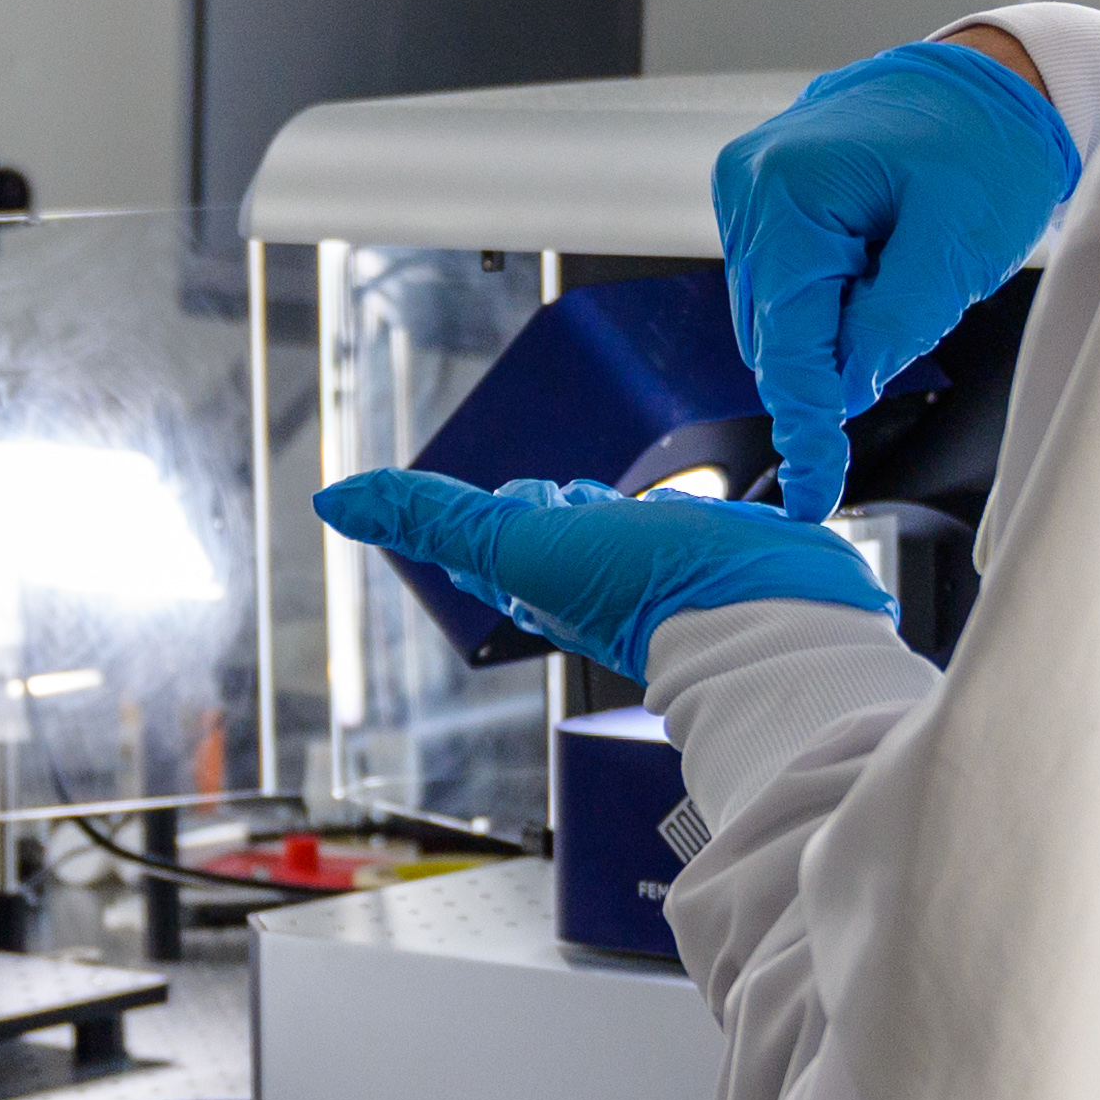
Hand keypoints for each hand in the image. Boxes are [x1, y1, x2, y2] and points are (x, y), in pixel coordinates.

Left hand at [311, 469, 888, 678]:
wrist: (761, 609)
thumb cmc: (639, 588)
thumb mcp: (513, 542)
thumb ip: (433, 517)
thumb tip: (338, 499)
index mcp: (539, 572)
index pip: (485, 535)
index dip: (461, 511)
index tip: (436, 501)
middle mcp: (592, 569)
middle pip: (546, 527)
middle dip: (531, 503)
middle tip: (517, 490)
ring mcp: (653, 559)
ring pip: (607, 524)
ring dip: (591, 507)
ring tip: (582, 495)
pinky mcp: (711, 544)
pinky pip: (674, 520)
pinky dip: (663, 509)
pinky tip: (675, 508)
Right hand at [712, 36, 1079, 517]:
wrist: (994, 80)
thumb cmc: (987, 144)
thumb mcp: (957, 243)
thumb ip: (894, 322)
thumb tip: (845, 386)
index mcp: (787, 192)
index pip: (784, 336)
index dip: (805, 419)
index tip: (815, 486)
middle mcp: (749, 188)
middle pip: (771, 330)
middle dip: (831, 361)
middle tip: (908, 330)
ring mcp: (751, 192)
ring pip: (776, 313)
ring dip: (834, 328)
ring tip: (906, 274)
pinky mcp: (767, 202)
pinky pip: (787, 283)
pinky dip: (832, 301)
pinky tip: (881, 266)